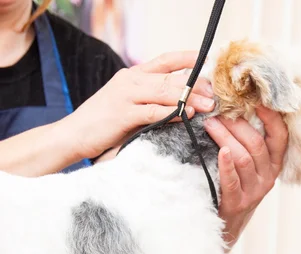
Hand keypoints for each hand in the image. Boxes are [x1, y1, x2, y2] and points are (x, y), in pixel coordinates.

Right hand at [63, 51, 214, 161]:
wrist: (72, 134)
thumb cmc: (101, 124)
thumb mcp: (126, 106)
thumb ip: (147, 102)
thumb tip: (176, 105)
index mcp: (132, 76)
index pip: (164, 61)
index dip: (186, 60)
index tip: (206, 61)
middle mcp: (130, 80)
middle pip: (169, 78)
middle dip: (195, 85)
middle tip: (215, 94)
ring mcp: (126, 95)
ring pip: (164, 92)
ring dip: (189, 98)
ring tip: (208, 106)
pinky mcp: (123, 113)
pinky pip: (153, 111)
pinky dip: (171, 112)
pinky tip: (186, 115)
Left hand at [204, 107, 287, 247]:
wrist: (227, 225)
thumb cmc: (236, 187)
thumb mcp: (251, 167)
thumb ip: (250, 142)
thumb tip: (237, 107)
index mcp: (274, 164)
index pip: (280, 136)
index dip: (271, 116)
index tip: (257, 99)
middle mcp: (268, 177)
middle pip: (256, 144)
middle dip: (237, 124)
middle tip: (220, 110)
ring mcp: (253, 191)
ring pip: (243, 158)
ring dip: (226, 137)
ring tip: (210, 123)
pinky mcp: (237, 203)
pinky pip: (232, 180)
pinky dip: (226, 164)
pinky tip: (220, 151)